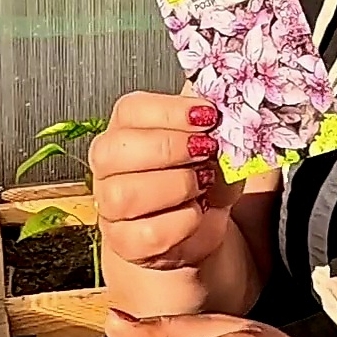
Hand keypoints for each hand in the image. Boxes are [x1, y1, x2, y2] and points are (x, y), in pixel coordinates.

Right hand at [90, 91, 243, 272]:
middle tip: (206, 150)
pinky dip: (183, 221)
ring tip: (202, 182)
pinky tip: (197, 212)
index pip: (130, 110)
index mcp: (127, 129)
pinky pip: (148, 232)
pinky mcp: (126, 242)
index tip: (208, 115)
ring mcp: (111, 206)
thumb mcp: (215, 141)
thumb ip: (213, 118)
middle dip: (170, 148)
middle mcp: (110, 166)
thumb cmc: (203, 178)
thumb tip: (226, 94)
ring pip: (125, 193)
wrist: (197, 227)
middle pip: (115, 150)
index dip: (170, 111)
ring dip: (176, 185)